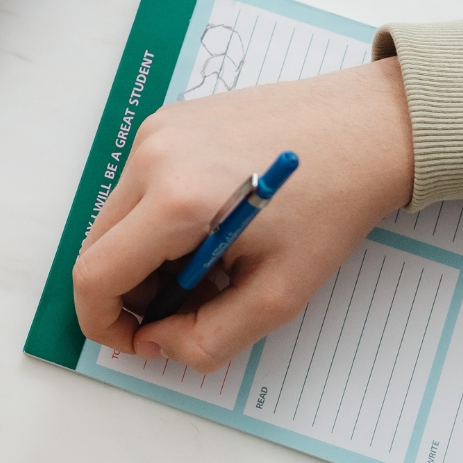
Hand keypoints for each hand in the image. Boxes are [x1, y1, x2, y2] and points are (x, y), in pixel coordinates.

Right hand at [72, 58, 413, 372]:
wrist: (367, 128)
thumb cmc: (333, 206)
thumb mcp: (278, 295)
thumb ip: (207, 338)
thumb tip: (157, 342)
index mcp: (176, 201)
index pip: (96, 276)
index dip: (105, 323)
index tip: (139, 341)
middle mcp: (152, 157)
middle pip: (98, 247)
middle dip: (132, 292)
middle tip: (189, 306)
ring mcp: (156, 132)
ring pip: (116, 219)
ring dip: (147, 256)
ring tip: (212, 263)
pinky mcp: (168, 120)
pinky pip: (138, 186)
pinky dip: (159, 220)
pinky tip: (212, 225)